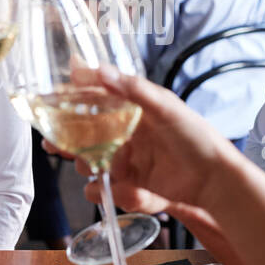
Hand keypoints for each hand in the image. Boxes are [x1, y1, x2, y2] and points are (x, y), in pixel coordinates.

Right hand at [66, 65, 264, 264]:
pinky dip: (111, 193)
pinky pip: (107, 191)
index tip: (48, 106)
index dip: (69, 105)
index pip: (92, 104)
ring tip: (99, 171)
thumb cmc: (195, 136)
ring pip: (90, 166)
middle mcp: (124, 136)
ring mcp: (126, 163)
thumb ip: (132, 89)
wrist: (215, 180)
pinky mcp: (131, 187)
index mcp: (131, 112)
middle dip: (66, 143)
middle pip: (83, 138)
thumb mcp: (165, 106)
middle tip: (55, 146)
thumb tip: (99, 71)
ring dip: (88, 169)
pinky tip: (131, 190)